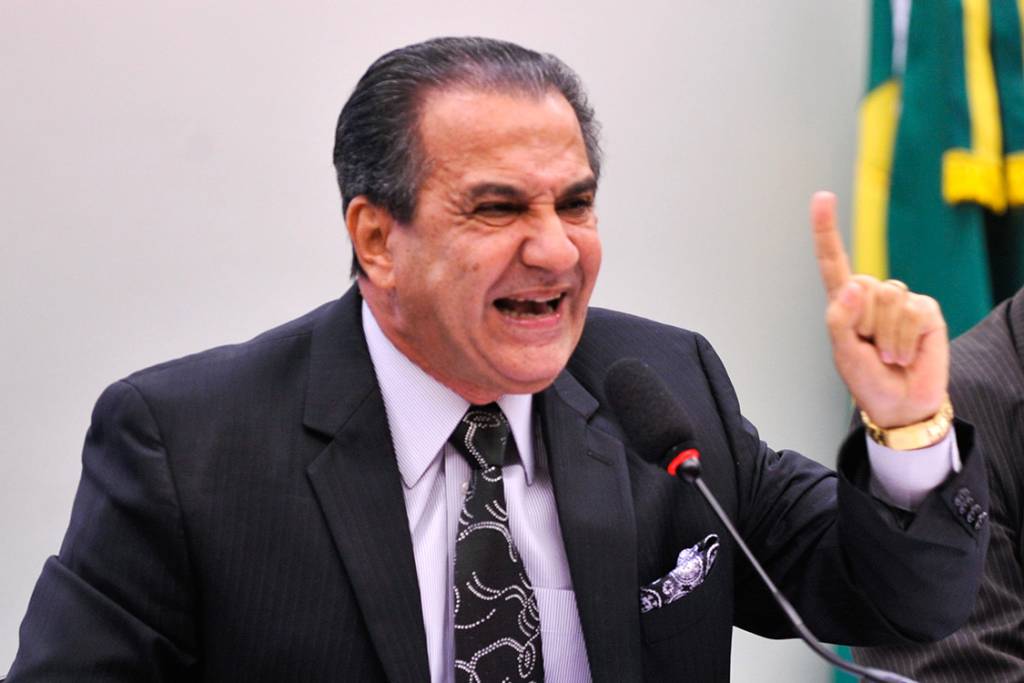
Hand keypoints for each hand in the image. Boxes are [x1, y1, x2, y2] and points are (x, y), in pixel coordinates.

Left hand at [811, 191, 948, 427]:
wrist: (900, 403)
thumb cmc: (866, 378)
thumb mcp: (843, 354)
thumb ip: (840, 320)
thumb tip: (855, 285)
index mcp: (844, 301)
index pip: (833, 260)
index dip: (826, 229)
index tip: (822, 197)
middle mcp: (872, 294)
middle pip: (864, 286)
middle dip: (864, 323)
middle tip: (869, 349)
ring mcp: (901, 300)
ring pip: (889, 298)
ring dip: (885, 336)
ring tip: (887, 354)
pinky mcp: (926, 310)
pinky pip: (912, 312)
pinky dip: (904, 340)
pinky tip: (905, 354)